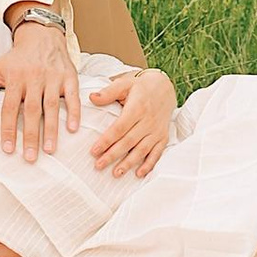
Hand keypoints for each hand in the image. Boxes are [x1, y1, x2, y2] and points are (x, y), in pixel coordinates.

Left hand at [0, 17, 81, 160]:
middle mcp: (34, 78)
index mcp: (15, 78)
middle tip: (29, 158)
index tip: (8, 149)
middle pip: (32, 110)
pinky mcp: (69, 77)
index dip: (9, 128)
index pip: (10, 107)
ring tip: (49, 150)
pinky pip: (73, 96)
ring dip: (51, 129)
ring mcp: (53, 78)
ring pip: (52, 106)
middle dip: (31, 135)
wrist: (41, 37)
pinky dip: (74, 112)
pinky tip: (72, 129)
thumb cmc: (15, 59)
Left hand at [87, 66, 175, 180]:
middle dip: (113, 155)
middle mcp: (148, 121)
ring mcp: (157, 130)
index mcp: (137, 108)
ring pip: (142, 150)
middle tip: (98, 165)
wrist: (165, 86)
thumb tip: (91, 97)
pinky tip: (138, 173)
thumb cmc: (141, 86)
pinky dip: (149, 164)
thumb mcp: (124, 83)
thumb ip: (108, 92)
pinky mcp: (163, 136)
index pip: (119, 128)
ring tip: (116, 173)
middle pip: (128, 141)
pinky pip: (157, 153)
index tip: (94, 151)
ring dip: (129, 163)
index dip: (106, 140)